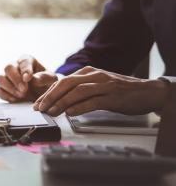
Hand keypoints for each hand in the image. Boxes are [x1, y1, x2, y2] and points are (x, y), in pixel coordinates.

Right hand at [0, 55, 57, 101]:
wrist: (41, 95)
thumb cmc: (46, 84)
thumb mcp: (51, 80)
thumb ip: (44, 77)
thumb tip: (32, 79)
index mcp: (26, 61)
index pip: (23, 61)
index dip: (25, 70)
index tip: (28, 78)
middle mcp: (14, 66)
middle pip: (8, 68)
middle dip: (16, 80)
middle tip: (24, 90)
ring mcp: (6, 77)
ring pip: (0, 78)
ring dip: (10, 88)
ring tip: (21, 95)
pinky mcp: (2, 88)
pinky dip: (5, 95)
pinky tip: (16, 99)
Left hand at [33, 66, 167, 116]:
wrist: (146, 91)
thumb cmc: (118, 90)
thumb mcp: (96, 86)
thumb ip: (79, 91)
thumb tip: (59, 102)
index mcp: (87, 72)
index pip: (62, 81)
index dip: (48, 93)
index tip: (38, 103)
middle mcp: (94, 76)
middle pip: (66, 84)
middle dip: (50, 96)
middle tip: (40, 108)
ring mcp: (104, 85)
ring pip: (78, 92)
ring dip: (62, 102)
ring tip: (51, 112)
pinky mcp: (113, 96)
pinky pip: (93, 101)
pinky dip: (80, 107)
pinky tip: (70, 112)